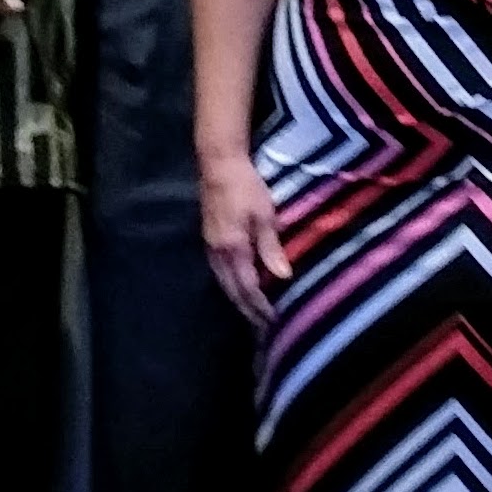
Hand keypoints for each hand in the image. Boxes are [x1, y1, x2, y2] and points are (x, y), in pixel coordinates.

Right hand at [200, 153, 290, 322]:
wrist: (218, 165)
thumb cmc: (246, 187)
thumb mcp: (264, 215)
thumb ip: (271, 247)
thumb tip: (282, 278)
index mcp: (233, 249)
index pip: (248, 288)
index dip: (261, 307)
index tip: (275, 320)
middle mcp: (218, 254)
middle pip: (232, 292)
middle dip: (248, 311)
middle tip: (265, 326)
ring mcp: (211, 248)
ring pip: (224, 284)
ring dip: (239, 301)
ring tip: (254, 314)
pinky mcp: (209, 241)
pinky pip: (220, 273)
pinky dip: (232, 287)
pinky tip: (241, 288)